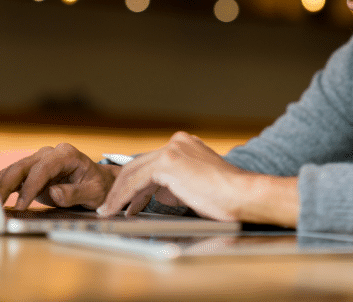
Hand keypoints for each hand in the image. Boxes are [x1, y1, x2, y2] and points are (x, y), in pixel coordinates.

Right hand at [0, 143, 118, 209]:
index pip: (43, 169)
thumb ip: (75, 193)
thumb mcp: (94, 192)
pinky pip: (14, 177)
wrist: (100, 182)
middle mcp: (50, 154)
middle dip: (6, 184)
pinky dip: (1, 186)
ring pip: (14, 170)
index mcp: (66, 155)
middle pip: (23, 166)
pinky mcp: (33, 171)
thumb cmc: (99, 186)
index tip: (21, 205)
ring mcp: (40, 161)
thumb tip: (54, 193)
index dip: (30, 187)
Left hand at [97, 131, 298, 227]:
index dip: (134, 183)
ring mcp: (172, 150)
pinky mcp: (168, 162)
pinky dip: (123, 197)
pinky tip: (117, 209)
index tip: (126, 200)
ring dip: (118, 194)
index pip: (150, 162)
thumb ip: (173, 183)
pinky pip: (136, 181)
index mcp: (185, 144)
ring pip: (133, 172)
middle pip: (138, 164)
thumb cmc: (225, 197)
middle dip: (122, 189)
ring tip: (110, 211)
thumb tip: (156, 192)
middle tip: (112, 207)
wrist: (242, 195)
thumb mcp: (194, 185)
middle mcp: (177, 142)